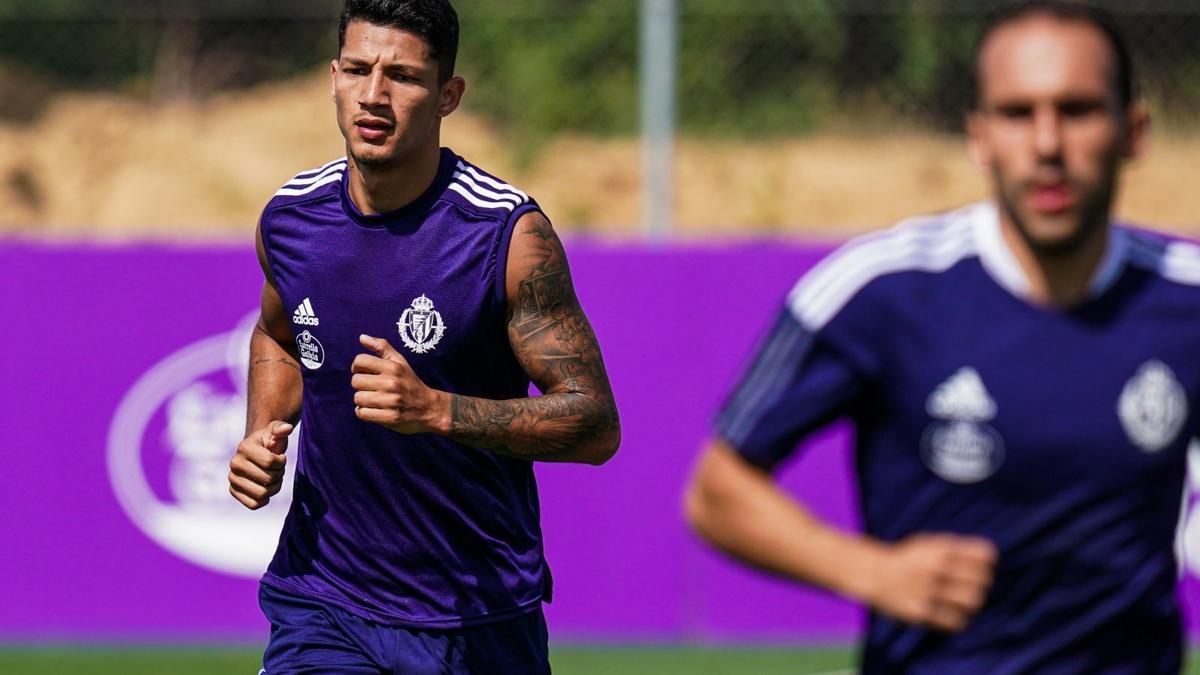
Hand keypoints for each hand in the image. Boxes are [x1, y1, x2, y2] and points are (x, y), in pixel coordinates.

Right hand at [229, 421, 292, 509]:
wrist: (257, 452)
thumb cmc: (269, 441)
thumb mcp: (275, 432)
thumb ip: (281, 429)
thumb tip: (287, 428)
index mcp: (244, 447)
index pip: (271, 462)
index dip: (281, 461)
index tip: (279, 457)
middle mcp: (234, 463)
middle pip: (268, 479)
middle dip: (279, 474)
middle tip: (277, 469)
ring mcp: (232, 479)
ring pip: (262, 494)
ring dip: (274, 488)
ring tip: (273, 478)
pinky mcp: (233, 491)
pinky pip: (254, 504)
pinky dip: (264, 499)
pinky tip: (266, 488)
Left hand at [352, 335, 447, 434]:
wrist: (430, 408)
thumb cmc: (411, 383)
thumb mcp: (400, 362)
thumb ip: (381, 347)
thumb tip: (362, 337)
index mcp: (393, 368)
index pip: (360, 361)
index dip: (357, 367)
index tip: (365, 373)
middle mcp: (391, 383)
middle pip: (355, 381)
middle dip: (361, 385)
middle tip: (371, 388)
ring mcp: (390, 401)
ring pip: (358, 398)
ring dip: (363, 401)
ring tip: (374, 400)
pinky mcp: (389, 418)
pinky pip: (362, 413)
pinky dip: (364, 413)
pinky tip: (374, 410)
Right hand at [863, 533, 997, 632]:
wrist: (873, 574)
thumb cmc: (908, 559)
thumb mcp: (928, 544)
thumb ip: (957, 548)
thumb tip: (991, 558)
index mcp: (938, 548)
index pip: (983, 555)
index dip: (987, 562)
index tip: (980, 566)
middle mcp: (933, 567)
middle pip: (982, 580)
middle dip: (982, 583)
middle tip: (972, 586)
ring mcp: (926, 590)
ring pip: (971, 602)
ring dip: (972, 603)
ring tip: (963, 601)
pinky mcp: (919, 612)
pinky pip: (955, 621)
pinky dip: (958, 619)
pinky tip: (951, 613)